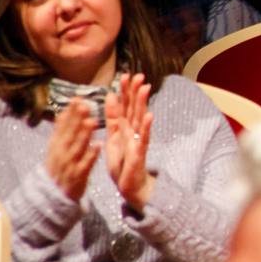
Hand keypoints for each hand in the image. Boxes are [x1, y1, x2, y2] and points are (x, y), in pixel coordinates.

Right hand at [46, 99, 99, 201]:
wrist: (54, 196)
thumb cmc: (59, 167)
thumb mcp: (56, 148)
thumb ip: (60, 131)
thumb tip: (63, 111)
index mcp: (56, 144)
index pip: (62, 125)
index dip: (70, 112)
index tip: (78, 98)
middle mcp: (60, 152)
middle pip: (69, 133)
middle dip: (76, 119)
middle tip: (85, 104)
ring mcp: (69, 164)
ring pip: (77, 147)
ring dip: (84, 134)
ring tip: (92, 120)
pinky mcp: (78, 176)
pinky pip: (85, 164)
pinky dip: (91, 155)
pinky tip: (99, 145)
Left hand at [105, 74, 155, 210]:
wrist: (129, 186)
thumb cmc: (122, 162)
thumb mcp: (113, 136)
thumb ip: (112, 117)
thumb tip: (111, 95)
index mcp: (123, 127)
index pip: (124, 105)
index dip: (125, 91)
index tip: (126, 76)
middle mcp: (132, 131)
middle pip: (134, 108)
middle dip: (135, 92)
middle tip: (138, 75)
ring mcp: (137, 141)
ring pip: (139, 119)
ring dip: (142, 104)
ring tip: (145, 88)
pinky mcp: (140, 152)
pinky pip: (143, 138)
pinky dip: (146, 127)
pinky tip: (149, 116)